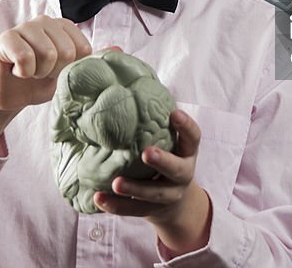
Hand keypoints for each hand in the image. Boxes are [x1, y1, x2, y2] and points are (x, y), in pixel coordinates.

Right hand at [0, 15, 92, 115]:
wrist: (8, 97)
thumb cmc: (38, 83)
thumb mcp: (70, 74)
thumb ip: (92, 61)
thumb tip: (119, 49)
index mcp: (64, 26)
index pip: (83, 49)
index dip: (71, 68)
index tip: (57, 71)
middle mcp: (45, 21)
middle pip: (66, 51)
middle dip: (54, 71)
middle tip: (40, 72)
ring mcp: (25, 26)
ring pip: (47, 54)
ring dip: (38, 72)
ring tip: (29, 71)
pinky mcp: (6, 37)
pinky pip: (25, 58)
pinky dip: (23, 72)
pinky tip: (17, 70)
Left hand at [93, 109, 211, 253]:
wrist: (176, 203)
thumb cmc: (166, 156)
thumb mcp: (168, 140)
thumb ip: (154, 119)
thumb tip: (125, 80)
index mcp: (186, 152)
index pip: (192, 137)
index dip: (185, 126)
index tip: (174, 113)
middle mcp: (182, 174)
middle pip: (177, 169)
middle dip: (163, 161)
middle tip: (146, 153)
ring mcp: (168, 195)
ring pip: (154, 194)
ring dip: (135, 188)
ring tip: (116, 183)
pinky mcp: (151, 210)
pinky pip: (133, 210)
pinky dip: (116, 206)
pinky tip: (99, 198)